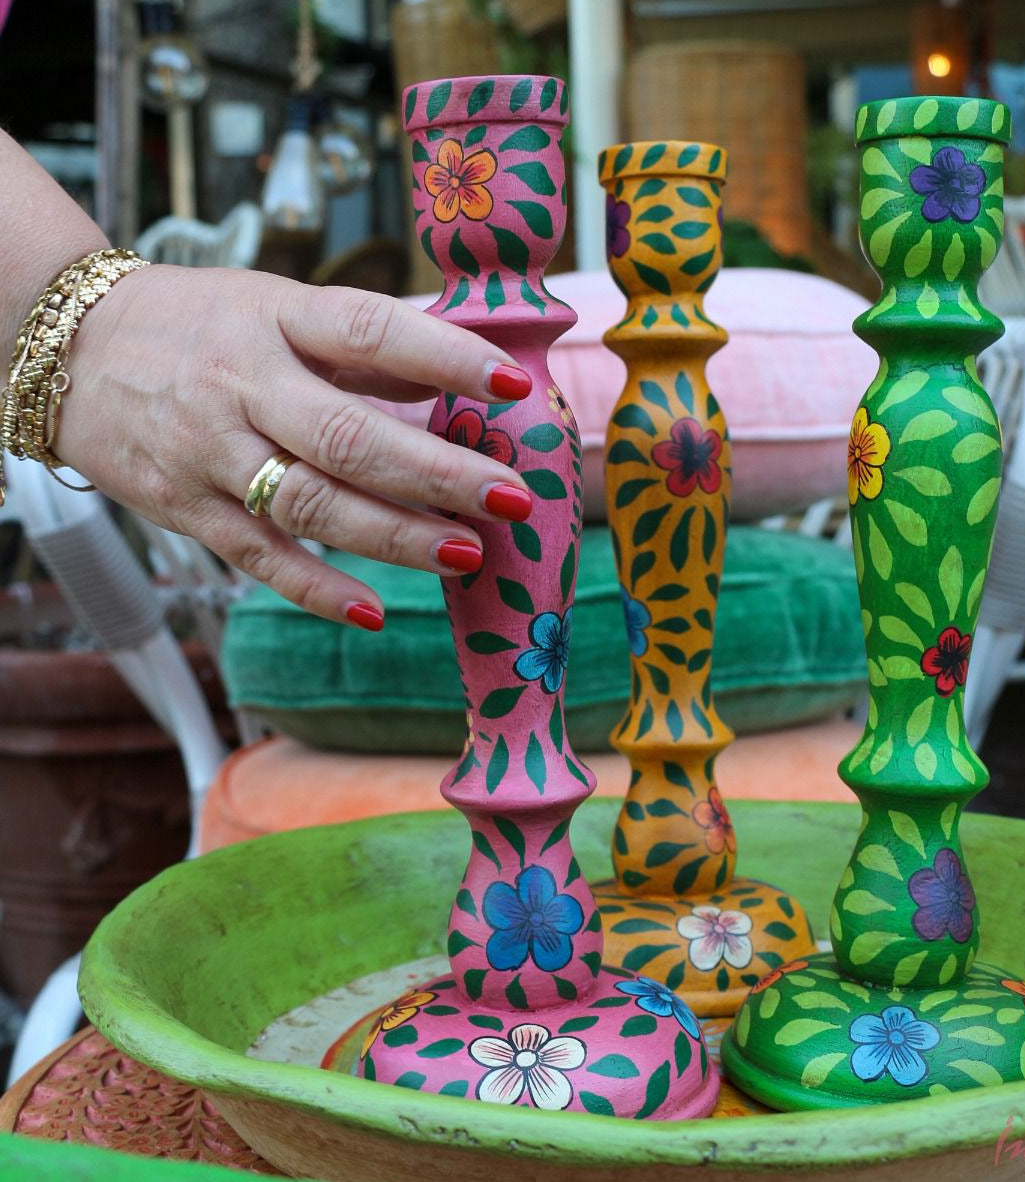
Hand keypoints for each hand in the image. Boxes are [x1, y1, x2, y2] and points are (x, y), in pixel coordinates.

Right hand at [52, 263, 533, 629]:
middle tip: (510, 498)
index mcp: (275, 320)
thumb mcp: (276, 307)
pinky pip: (259, 557)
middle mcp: (243, 385)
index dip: (445, 357)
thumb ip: (365, 348)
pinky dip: (316, 588)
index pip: (370, 332)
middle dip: (437, 473)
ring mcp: (210, 452)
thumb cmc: (196, 325)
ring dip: (394, 537)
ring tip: (467, 555)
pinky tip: (373, 610)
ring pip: (310, 504)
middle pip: (348, 435)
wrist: (67, 351)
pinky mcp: (187, 509)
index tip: (513, 384)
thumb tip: (463, 378)